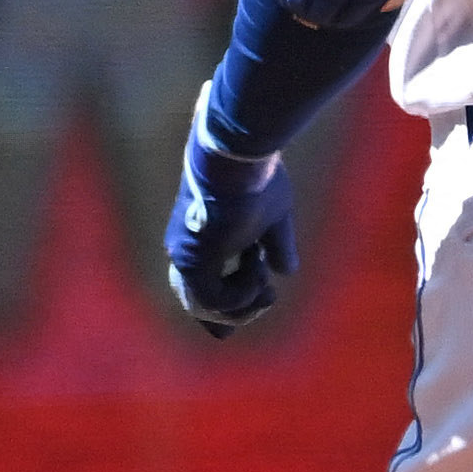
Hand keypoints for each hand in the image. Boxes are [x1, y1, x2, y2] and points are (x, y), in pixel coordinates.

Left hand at [163, 120, 295, 338]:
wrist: (238, 161)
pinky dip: (243, 293)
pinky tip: (257, 267)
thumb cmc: (254, 179)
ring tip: (266, 282)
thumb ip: (276, 245)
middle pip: (205, 304)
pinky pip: (217, 302)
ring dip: (246, 302)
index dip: (230, 304)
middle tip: (270, 297)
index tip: (263, 300)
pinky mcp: (195, 264)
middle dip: (241, 311)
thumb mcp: (273, 217)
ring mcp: (187, 259)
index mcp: (198, 240)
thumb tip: (286, 271)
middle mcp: (186, 252)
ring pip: (211, 307)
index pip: (204, 285)